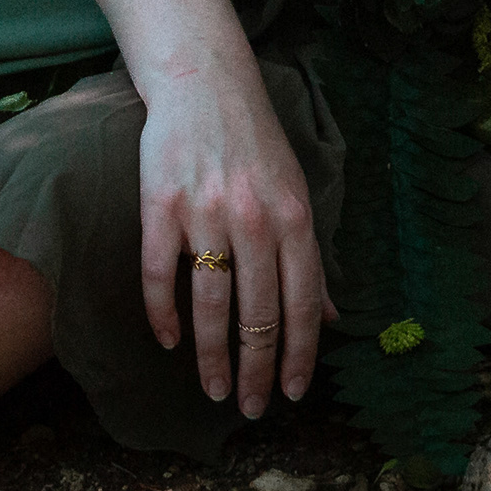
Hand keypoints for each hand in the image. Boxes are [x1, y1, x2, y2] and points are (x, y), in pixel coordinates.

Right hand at [134, 64, 332, 417]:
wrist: (204, 84)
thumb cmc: (255, 144)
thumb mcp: (297, 195)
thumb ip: (311, 258)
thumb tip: (332, 320)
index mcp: (293, 218)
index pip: (302, 304)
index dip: (299, 355)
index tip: (292, 393)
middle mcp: (253, 219)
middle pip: (257, 313)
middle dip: (257, 369)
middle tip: (252, 406)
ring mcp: (204, 212)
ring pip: (210, 303)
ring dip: (212, 356)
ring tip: (215, 390)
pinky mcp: (159, 205)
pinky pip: (157, 273)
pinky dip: (162, 314)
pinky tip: (169, 341)